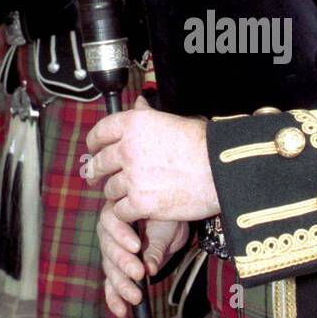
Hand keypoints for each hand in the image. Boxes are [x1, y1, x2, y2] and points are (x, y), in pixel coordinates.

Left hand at [86, 95, 218, 223]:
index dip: (94, 143)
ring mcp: (132, 177)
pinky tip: (139, 210)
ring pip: (109, 189)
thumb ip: (149, 117)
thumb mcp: (174, 120)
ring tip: (130, 195)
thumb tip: (138, 104)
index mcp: (135, 124)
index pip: (100, 132)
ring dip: (117, 194)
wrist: (222, 170)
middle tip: (99, 178)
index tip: (94, 150)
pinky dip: (128, 212)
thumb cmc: (206, 145)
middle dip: (97, 171)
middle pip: (99, 162)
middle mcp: (128, 148)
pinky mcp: (140, 202)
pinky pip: (120, 210)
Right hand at [99, 203, 188, 316]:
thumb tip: (150, 268)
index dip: (121, 235)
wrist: (170, 228)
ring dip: (122, 284)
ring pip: (110, 268)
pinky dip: (115, 298)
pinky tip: (120, 311)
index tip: (136, 247)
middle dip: (123, 263)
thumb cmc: (166, 220)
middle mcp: (108, 232)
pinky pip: (111, 284)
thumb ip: (155, 246)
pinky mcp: (115, 270)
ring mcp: (110, 252)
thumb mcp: (165, 227)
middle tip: (139, 274)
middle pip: (108, 248)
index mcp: (116, 211)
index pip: (111, 221)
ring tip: (135, 297)